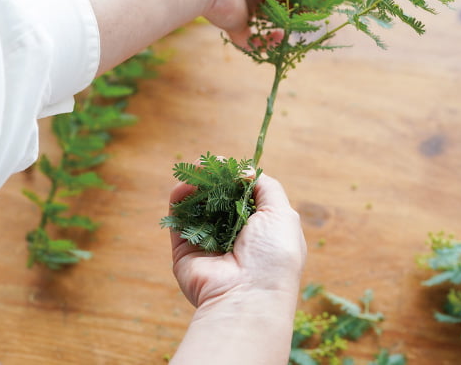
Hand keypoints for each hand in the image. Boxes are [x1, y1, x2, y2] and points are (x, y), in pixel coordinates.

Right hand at [170, 172, 305, 307]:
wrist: (247, 296)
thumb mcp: (282, 214)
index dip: (236, 179)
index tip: (227, 165)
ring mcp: (208, 244)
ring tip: (193, 171)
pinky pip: (178, 220)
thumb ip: (265, 187)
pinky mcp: (185, 250)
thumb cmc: (273, 256)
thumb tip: (244, 170)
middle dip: (212, 180)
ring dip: (194, 186)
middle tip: (205, 164)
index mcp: (261, 232)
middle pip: (218, 199)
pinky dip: (178, 200)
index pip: (245, 198)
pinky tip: (182, 185)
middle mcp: (234, 238)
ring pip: (196, 207)